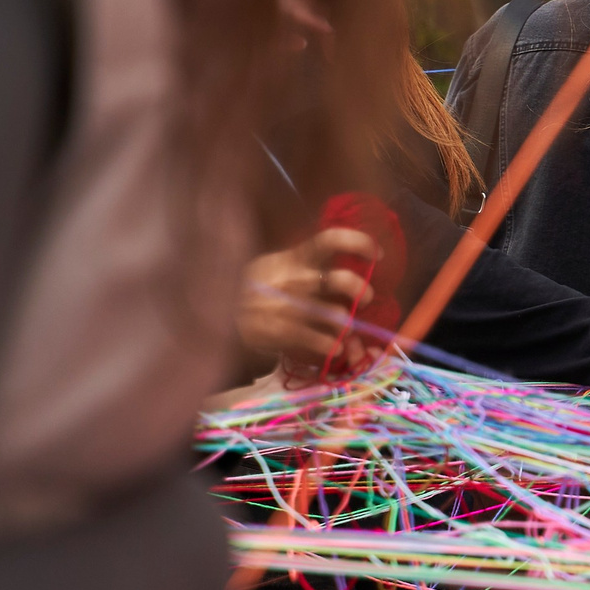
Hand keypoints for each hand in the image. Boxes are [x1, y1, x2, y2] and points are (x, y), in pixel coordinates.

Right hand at [236, 229, 377, 377]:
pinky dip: (333, 347)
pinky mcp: (281, 331)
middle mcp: (295, 278)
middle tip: (364, 300)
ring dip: (349, 326)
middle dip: (362, 292)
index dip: (360, 243)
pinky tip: (334, 349)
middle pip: (343, 280)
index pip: (331, 239)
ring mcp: (289, 306)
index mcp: (292, 258)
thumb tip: (343, 277)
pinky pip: (322, 340)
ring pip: (338, 316)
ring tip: (345, 332)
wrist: (211, 314)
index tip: (378, 254)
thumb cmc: (248, 290)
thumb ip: (305, 267)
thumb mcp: (272, 268)